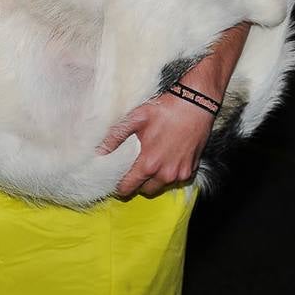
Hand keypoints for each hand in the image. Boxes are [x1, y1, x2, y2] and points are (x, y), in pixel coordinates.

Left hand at [99, 93, 213, 198]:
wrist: (196, 104)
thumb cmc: (165, 109)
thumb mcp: (135, 118)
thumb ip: (115, 137)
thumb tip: (99, 150)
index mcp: (149, 164)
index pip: (129, 188)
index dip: (120, 187)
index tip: (116, 181)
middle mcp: (165, 173)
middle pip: (145, 191)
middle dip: (138, 184)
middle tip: (133, 170)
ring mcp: (180, 173)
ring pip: (161, 186)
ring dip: (154, 180)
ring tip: (150, 162)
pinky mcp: (192, 169)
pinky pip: (176, 179)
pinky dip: (169, 174)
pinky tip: (166, 158)